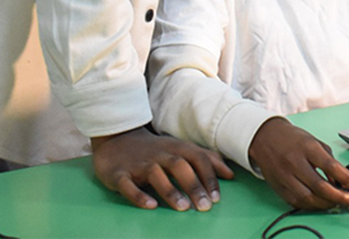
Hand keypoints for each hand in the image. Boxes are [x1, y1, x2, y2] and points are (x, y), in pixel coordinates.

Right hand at [91, 126, 233, 210]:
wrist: (118, 139)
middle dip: (194, 185)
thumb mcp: (181, 149)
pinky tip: (151, 206)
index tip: (217, 198)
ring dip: (171, 190)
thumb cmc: (157, 150)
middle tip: (205, 206)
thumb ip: (205, 159)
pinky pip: (128, 185)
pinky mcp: (119, 175)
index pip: (198, 159)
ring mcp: (139, 164)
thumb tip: (230, 174)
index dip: (209, 177)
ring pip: (156, 175)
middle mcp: (160, 154)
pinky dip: (139, 196)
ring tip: (183, 207)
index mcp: (177, 148)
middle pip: (180, 166)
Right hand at [248, 117, 348, 210]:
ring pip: (308, 198)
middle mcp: (295, 163)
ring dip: (327, 204)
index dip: (346, 177)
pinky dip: (312, 206)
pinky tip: (322, 204)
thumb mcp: (314, 142)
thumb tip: (341, 181)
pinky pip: (297, 203)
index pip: (329, 165)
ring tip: (339, 204)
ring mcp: (285, 177)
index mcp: (307, 147)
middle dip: (339, 197)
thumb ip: (329, 160)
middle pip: (319, 186)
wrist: (266, 138)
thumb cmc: (294, 139)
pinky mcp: (279, 188)